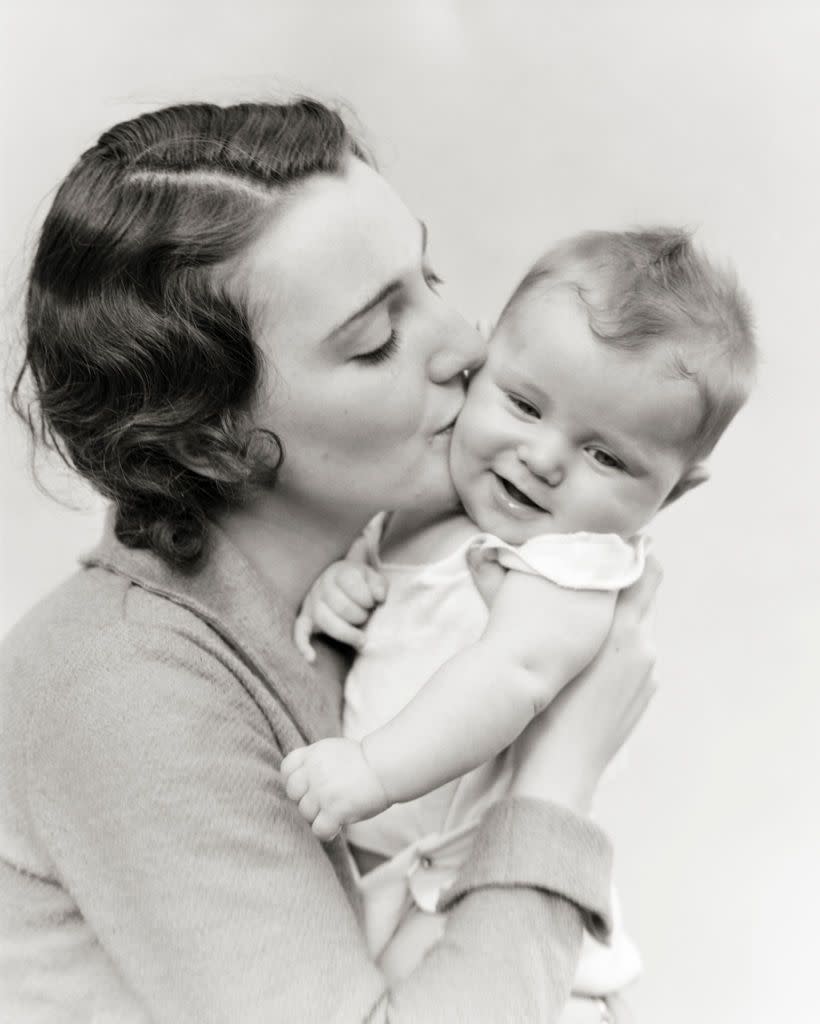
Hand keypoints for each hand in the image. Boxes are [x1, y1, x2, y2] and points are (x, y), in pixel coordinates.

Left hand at [280, 738, 390, 840]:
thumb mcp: (332, 750)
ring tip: (336, 810)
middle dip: (306, 798)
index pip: (286, 768)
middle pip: (293, 793)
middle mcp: (313, 771)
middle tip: (324, 800)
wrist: (385, 766)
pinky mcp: (334, 810)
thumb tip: (301, 780)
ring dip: (319, 815)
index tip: (309, 785)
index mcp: (313, 754)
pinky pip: (318, 830)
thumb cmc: (364, 761)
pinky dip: (327, 832)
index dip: (295, 780)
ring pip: (305, 813)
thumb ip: (314, 761)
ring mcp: (322, 791)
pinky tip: (337, 826)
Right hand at [293, 560, 386, 662]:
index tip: (374, 603)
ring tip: (361, 640)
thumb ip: (379, 585)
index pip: (350, 583)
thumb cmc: (361, 584)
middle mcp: (321, 585)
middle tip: (367, 618)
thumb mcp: (373, 578)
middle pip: (339, 605)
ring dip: (346, 632)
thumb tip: (379, 597)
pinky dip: (303, 645)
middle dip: (359, 615)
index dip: (367, 597)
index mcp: (338, 571)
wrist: (342, 582)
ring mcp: (311, 602)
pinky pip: (299, 631)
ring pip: (324, 619)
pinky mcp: (305, 618)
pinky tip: (311, 658)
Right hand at [510, 556, 661, 813]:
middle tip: (589, 578)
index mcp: (623, 630)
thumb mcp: (545, 650)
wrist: (560, 771)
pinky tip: (590, 662)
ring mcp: (648, 673)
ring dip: (616, 620)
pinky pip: (635, 657)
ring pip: (636, 629)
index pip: (644, 571)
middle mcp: (643, 646)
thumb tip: (539, 574)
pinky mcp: (644, 695)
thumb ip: (550, 607)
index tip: (613, 543)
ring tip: (583, 622)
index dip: (632, 552)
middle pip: (642, 597)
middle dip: (619, 586)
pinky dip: (618, 651)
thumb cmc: (542, 708)